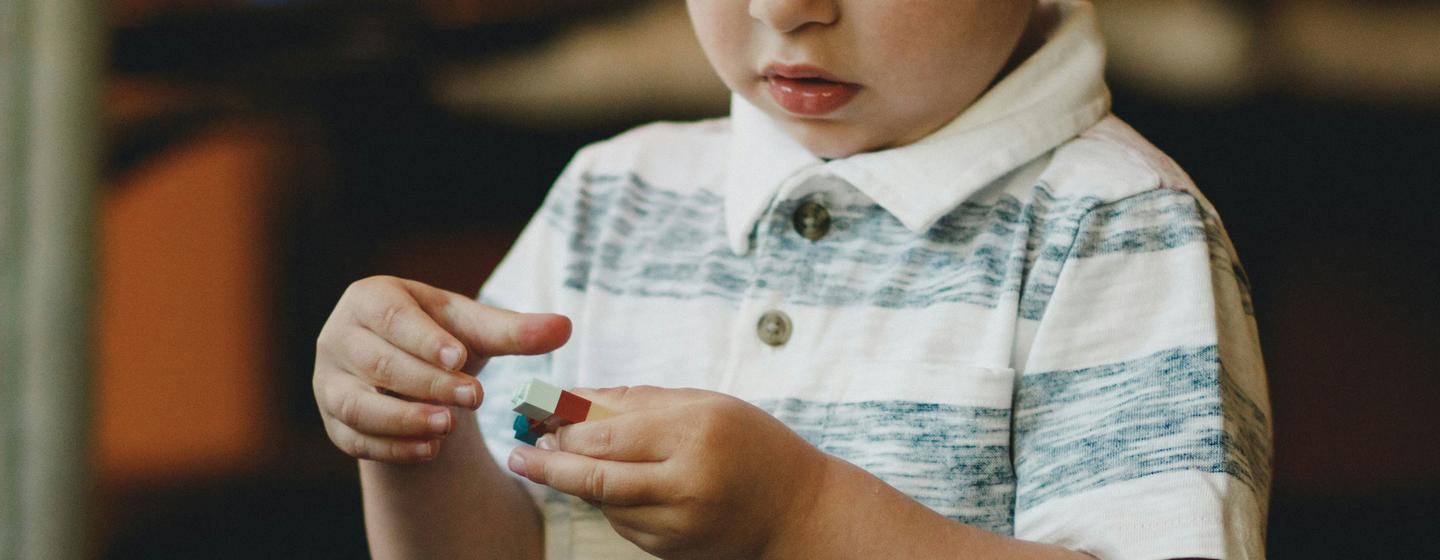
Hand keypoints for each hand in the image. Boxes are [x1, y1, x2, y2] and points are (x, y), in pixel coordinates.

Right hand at [313, 275, 569, 462]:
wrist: (410, 372)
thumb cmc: (442, 338)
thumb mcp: (476, 330)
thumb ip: (515, 331)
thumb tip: (564, 327)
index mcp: (370, 299)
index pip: (392, 318)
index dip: (425, 339)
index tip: (460, 358)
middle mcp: (339, 337)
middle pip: (378, 362)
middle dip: (426, 382)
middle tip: (472, 397)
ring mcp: (328, 381)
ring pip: (357, 404)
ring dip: (403, 419)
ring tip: (448, 427)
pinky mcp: (333, 421)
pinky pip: (355, 438)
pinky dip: (392, 447)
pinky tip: (429, 450)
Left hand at [507, 386, 828, 558]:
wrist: (798, 510)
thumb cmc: (750, 443)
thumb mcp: (704, 405)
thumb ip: (638, 400)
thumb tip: (572, 398)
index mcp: (695, 433)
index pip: (608, 433)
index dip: (563, 426)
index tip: (534, 416)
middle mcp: (686, 482)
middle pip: (594, 477)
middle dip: (549, 463)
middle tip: (520, 452)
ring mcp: (679, 524)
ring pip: (604, 504)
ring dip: (576, 482)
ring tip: (560, 461)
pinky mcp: (673, 551)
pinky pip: (623, 524)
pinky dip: (609, 503)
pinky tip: (614, 485)